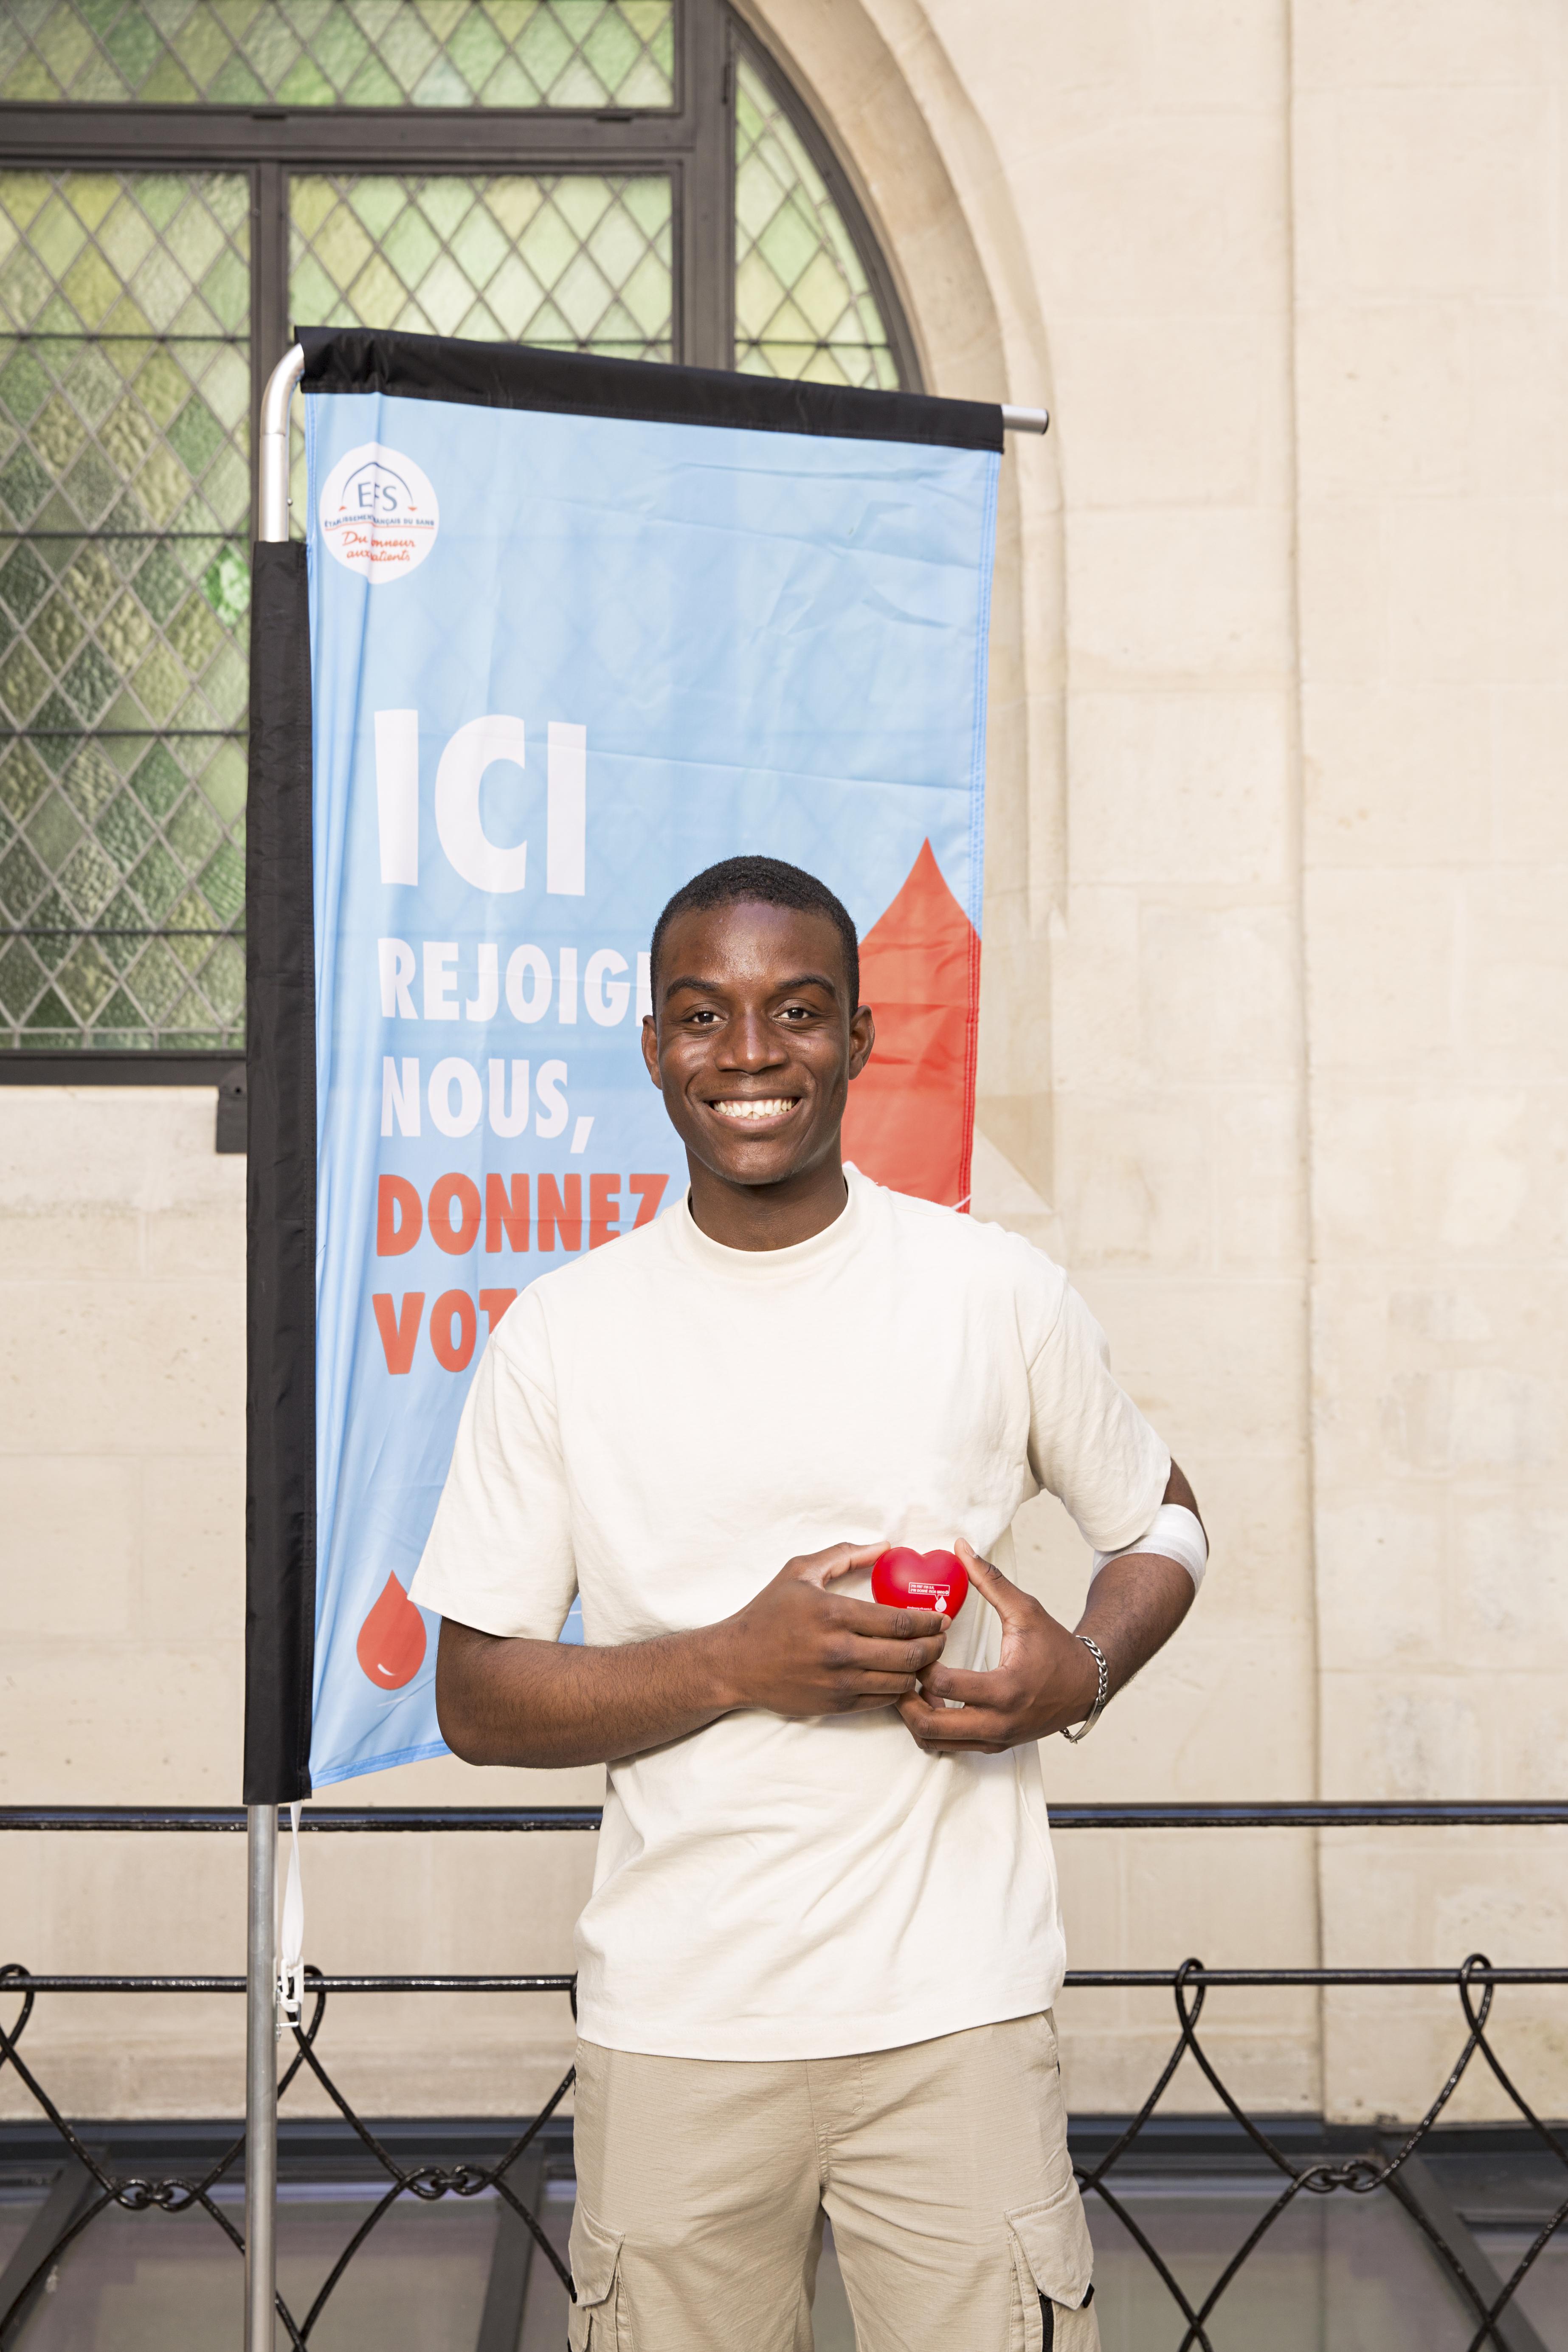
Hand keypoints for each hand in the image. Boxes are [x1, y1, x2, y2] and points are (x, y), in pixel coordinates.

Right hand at [716, 1542, 948, 1718]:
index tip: (942, 1615)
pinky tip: (902, 1676)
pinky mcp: (836, 1704)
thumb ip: (843, 1554)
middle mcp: (839, 1650)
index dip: (931, 1620)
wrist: (736, 1662)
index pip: (902, 1621)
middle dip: (936, 1645)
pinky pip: (883, 1701)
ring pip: (901, 1682)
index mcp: (833, 1613)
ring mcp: (838, 1682)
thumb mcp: (800, 1571)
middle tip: (943, 1636)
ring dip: (922, 1670)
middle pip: (910, 1654)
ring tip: (926, 1656)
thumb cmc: (768, 1613)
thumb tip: (883, 1546)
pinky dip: (900, 1689)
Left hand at [896, 1539, 1099, 1754]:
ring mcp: (995, 1739)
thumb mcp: (1025, 1609)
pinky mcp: (993, 1746)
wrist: (1086, 1685)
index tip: (923, 1644)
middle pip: (930, 1727)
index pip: (944, 1685)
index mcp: (1006, 1688)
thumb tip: (961, 1547)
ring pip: (934, 1742)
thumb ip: (990, 1579)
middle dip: (904, 1701)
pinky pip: (949, 1746)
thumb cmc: (1055, 1646)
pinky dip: (933, 1727)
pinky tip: (933, 1699)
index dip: (922, 1664)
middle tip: (899, 1673)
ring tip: (911, 1687)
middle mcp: (998, 1722)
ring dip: (915, 1717)